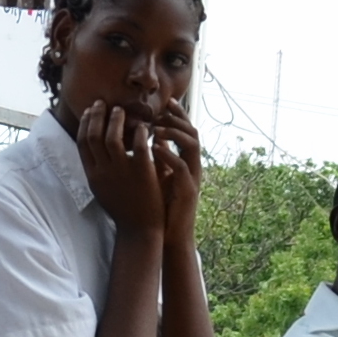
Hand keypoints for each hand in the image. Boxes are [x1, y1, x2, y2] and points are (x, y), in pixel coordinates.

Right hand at [72, 103, 167, 231]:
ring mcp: (121, 171)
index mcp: (92, 175)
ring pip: (112, 137)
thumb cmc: (122, 210)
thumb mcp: (102, 190)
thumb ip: (98, 170)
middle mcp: (103, 171)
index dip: (85, 123)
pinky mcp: (142, 172)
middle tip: (103, 103)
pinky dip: (140, 132)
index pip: (82, 142)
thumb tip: (95, 150)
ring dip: (116, 119)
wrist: (139, 230)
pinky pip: (139, 145)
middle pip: (94, 135)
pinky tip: (143, 126)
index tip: (90, 111)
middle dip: (96, 115)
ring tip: (121, 110)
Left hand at [149, 101, 202, 236]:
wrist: (169, 235)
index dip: (177, 114)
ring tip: (156, 127)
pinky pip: (182, 167)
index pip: (184, 130)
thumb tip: (146, 136)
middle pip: (192, 132)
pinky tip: (154, 148)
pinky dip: (168, 155)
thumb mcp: (158, 176)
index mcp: (184, 160)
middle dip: (178, 117)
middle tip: (162, 107)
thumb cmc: (162, 206)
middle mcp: (191, 165)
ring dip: (174, 132)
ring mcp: (191, 177)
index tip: (164, 101)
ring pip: (192, 145)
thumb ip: (157, 157)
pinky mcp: (187, 190)